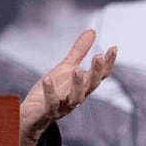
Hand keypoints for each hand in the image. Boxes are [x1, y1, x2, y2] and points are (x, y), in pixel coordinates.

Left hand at [19, 29, 115, 145]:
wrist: (31, 115)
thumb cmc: (52, 91)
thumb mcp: (66, 68)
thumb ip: (79, 52)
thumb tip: (92, 31)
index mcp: (82, 86)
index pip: (100, 76)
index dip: (108, 63)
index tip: (114, 48)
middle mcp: (76, 97)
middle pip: (91, 86)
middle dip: (96, 72)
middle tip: (98, 56)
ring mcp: (63, 106)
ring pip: (76, 98)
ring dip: (78, 84)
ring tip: (77, 69)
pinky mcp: (47, 112)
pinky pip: (51, 104)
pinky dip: (50, 93)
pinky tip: (47, 79)